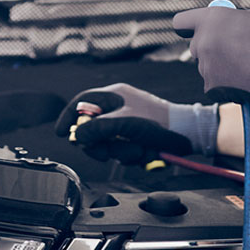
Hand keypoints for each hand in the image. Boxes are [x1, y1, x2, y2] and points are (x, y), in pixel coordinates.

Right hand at [53, 83, 217, 164]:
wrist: (189, 135)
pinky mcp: (138, 137)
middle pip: (92, 128)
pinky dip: (133, 155)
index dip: (69, 116)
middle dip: (99, 144)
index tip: (61, 133)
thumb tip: (76, 136)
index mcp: (114, 95)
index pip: (82, 102)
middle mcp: (120, 107)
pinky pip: (123, 150)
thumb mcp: (124, 124)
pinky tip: (145, 153)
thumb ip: (97, 129)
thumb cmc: (158, 122)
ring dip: (121, 152)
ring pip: (109, 143)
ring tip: (138, 149)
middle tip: (105, 153)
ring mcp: (129, 123)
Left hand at [172, 0, 249, 110]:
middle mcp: (203, 41)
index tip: (195, 30)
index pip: (182, 22)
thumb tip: (227, 30)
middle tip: (232, 53)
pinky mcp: (213, 88)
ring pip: (209, 69)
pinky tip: (249, 82)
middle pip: (197, 47)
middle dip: (211, 50)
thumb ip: (232, 25)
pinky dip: (229, 87)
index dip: (189, 27)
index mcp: (211, 19)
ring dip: (223, 69)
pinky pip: (216, 87)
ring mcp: (206, 66)